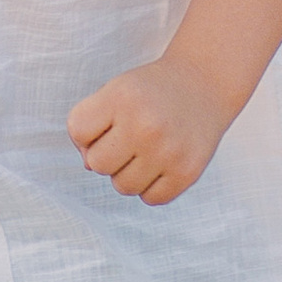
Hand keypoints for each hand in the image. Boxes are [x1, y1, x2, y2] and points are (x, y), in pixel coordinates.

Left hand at [67, 58, 229, 204]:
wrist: (204, 83)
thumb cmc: (150, 91)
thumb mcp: (116, 90)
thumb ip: (90, 123)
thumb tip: (88, 166)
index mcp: (122, 96)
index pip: (78, 131)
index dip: (88, 131)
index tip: (108, 121)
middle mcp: (145, 123)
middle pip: (97, 164)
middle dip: (108, 154)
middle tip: (129, 136)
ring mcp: (168, 150)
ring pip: (123, 186)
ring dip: (129, 173)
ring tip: (147, 148)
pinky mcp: (187, 173)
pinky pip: (151, 199)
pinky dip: (152, 185)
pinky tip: (163, 161)